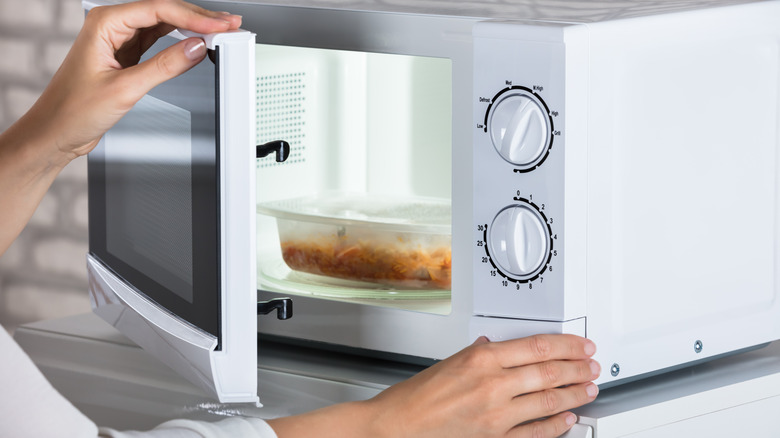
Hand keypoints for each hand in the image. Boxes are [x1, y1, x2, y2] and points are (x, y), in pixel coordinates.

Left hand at [0, 0, 239, 254]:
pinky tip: (196, 42)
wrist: (56, 132)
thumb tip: (195, 48)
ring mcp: (119, 40)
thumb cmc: (72, 110)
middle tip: (228, 24)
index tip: (219, 24)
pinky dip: (180, 42)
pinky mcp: (126, 56)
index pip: (159, 10)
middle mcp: (111, 26)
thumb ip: (164, 66)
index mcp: (104, 23)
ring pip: (164, 25)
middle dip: (199, 17)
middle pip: (164, 12)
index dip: (194, 16)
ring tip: (220, 30)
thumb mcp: (125, 88)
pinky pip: (159, 41)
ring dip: (192, 28)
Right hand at [268, 334, 598, 437]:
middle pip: (547, 373)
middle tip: (591, 366)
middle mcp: (492, 386)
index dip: (565, 345)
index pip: (535, 347)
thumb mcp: (447, 363)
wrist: (395, 428)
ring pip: (547, 402)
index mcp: (480, 360)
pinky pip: (534, 433)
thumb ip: (475, 355)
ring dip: (572, 395)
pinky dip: (555, 426)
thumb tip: (493, 347)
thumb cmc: (414, 399)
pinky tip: (567, 419)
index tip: (580, 345)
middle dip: (575, 368)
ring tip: (588, 389)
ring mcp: (496, 416)